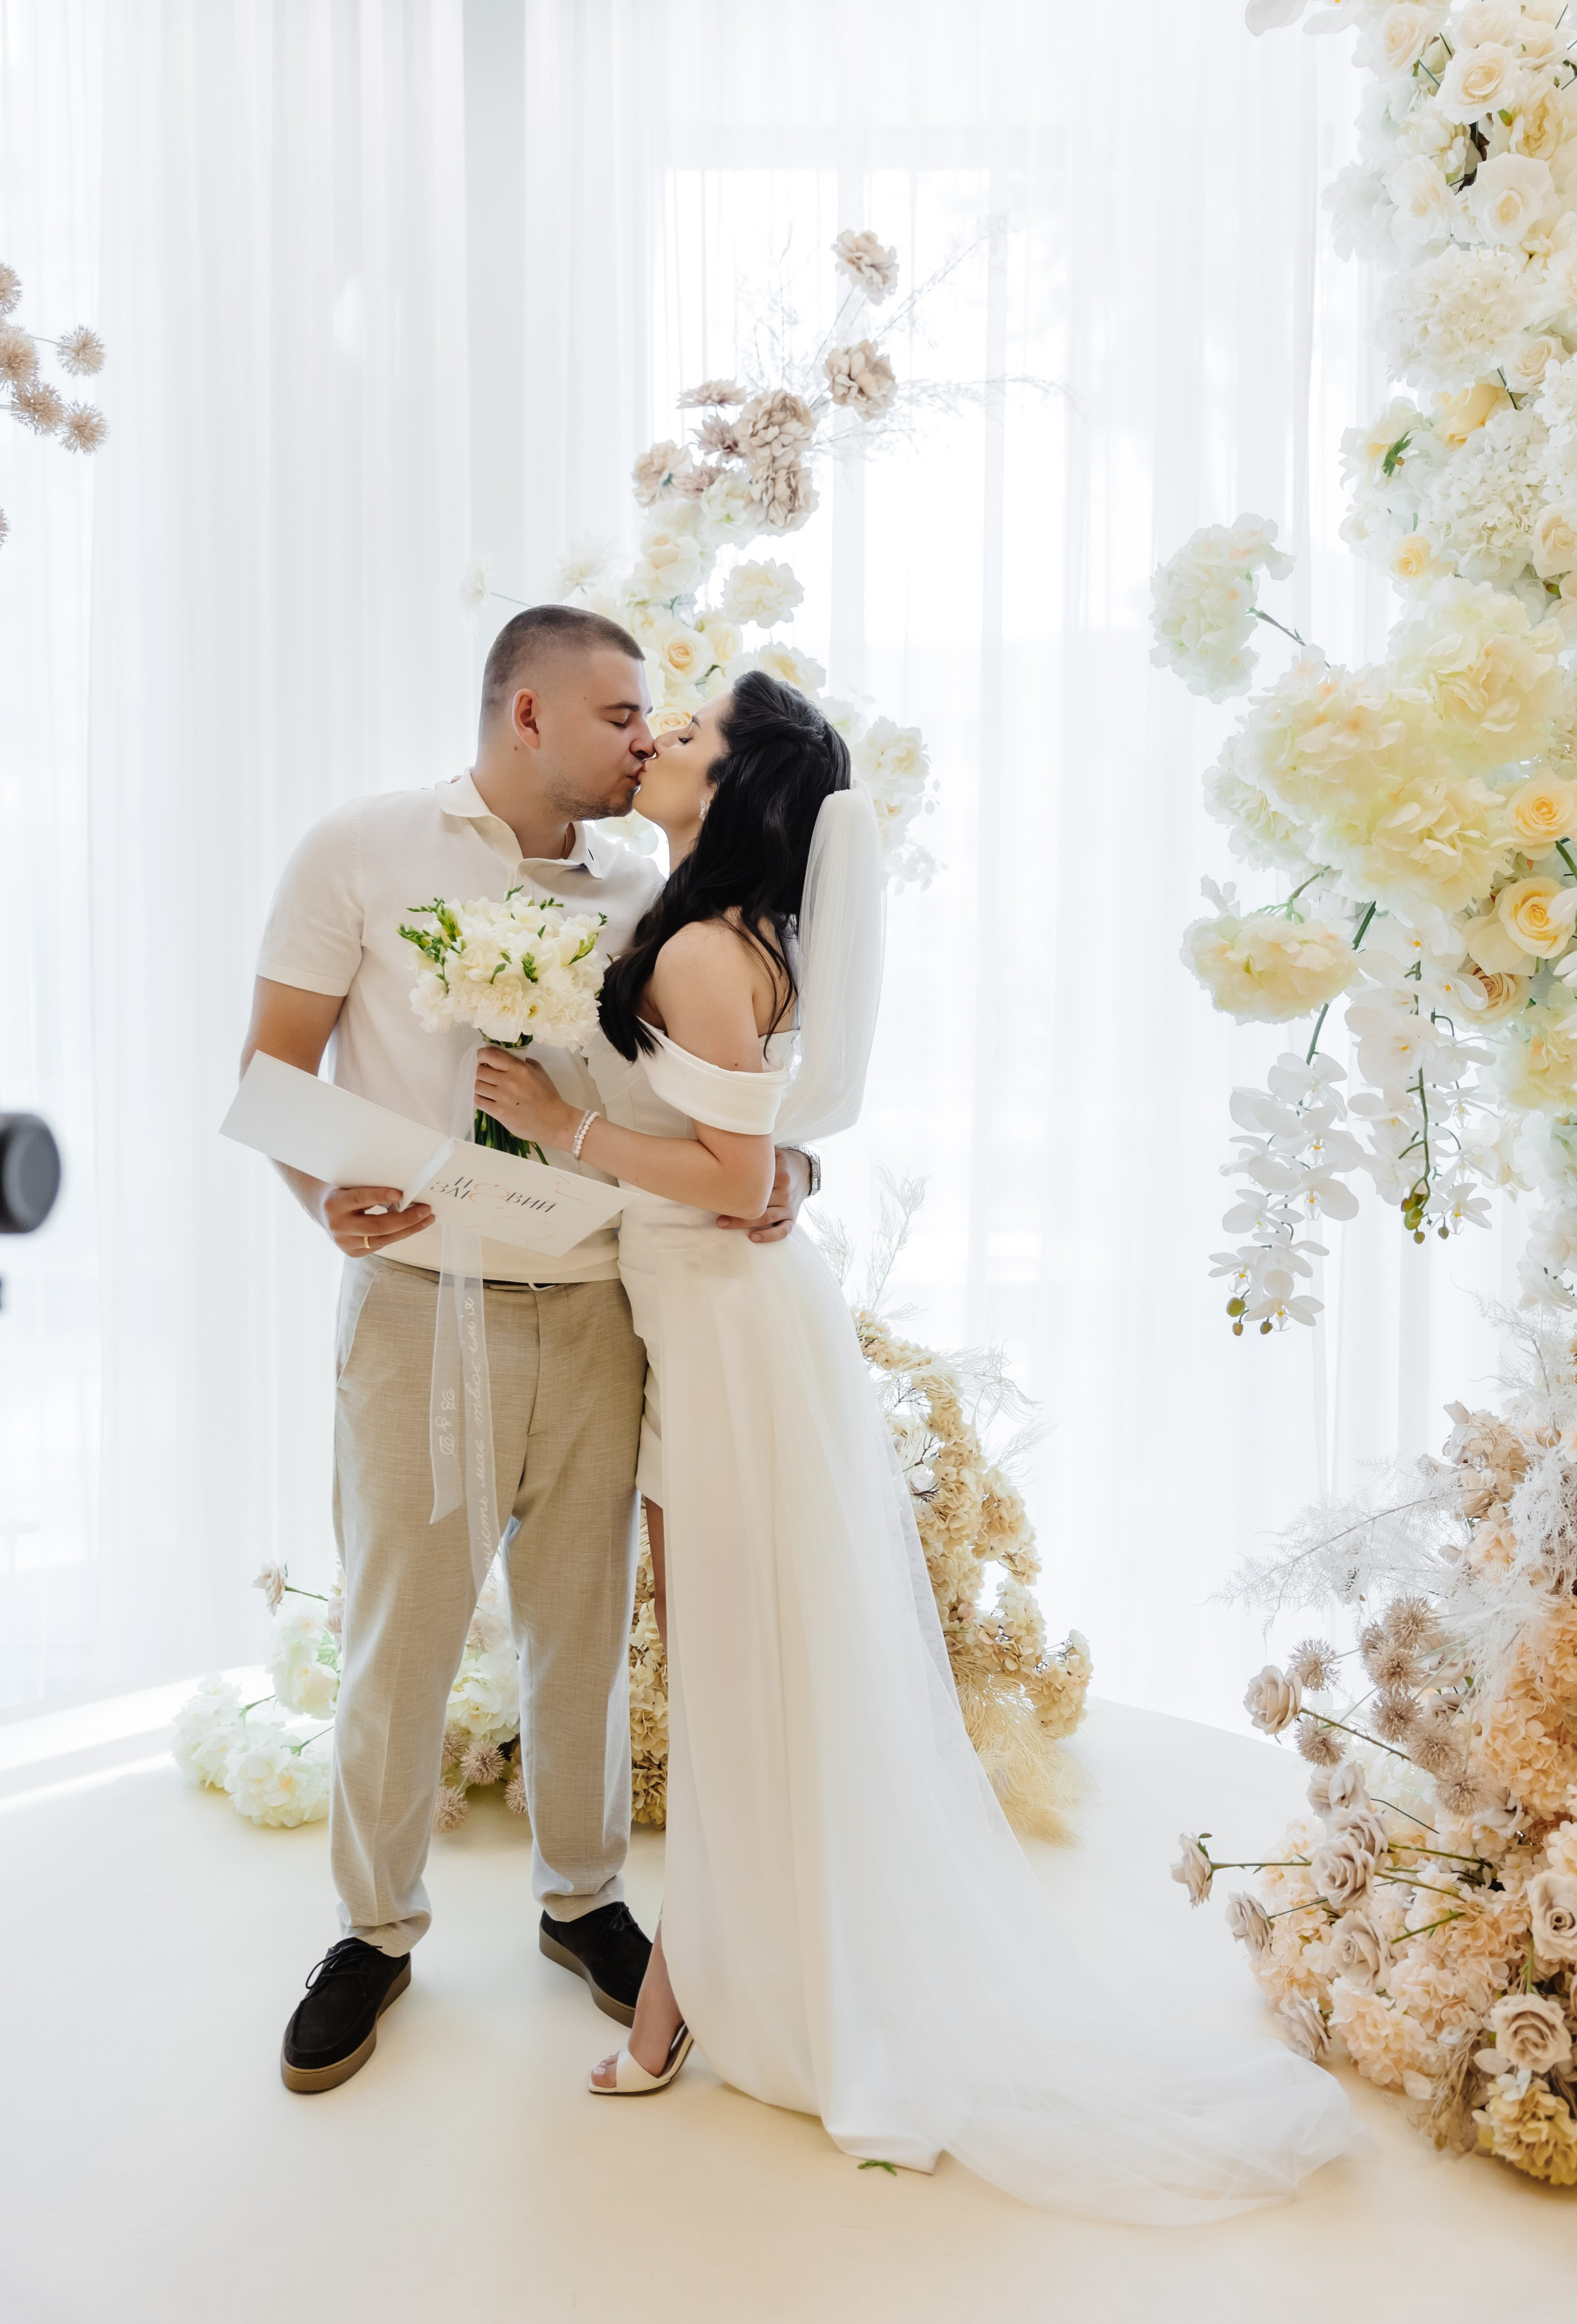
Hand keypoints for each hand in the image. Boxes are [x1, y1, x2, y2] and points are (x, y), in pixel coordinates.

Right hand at [317, 1184, 433, 1255]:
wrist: (322, 1211)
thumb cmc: (343, 1193)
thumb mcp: (350, 1185)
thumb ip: (369, 1189)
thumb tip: (403, 1191)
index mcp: (334, 1204)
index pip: (360, 1199)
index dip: (380, 1196)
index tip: (399, 1193)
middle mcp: (337, 1225)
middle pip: (376, 1226)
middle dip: (405, 1219)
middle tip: (425, 1210)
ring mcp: (344, 1242)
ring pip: (382, 1239)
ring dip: (408, 1230)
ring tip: (426, 1219)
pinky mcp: (352, 1253)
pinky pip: (379, 1245)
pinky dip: (397, 1235)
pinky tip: (411, 1227)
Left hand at [473, 1048, 573, 1148]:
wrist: (553, 1121)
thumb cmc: (547, 1095)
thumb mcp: (538, 1070)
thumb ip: (520, 1061)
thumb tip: (502, 1057)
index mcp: (519, 1068)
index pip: (489, 1054)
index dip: (482, 1054)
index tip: (483, 1058)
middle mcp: (508, 1081)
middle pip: (480, 1070)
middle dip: (481, 1070)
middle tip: (487, 1074)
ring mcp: (502, 1098)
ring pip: (477, 1085)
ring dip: (481, 1084)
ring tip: (488, 1086)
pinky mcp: (498, 1113)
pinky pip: (478, 1101)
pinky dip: (480, 1097)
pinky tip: (487, 1097)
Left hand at [716, 1147, 810, 1242]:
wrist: (804, 1172)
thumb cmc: (781, 1162)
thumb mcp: (773, 1152)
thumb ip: (757, 1151)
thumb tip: (732, 1148)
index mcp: (780, 1175)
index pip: (757, 1186)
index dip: (737, 1190)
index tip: (718, 1194)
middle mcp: (786, 1192)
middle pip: (759, 1204)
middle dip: (736, 1210)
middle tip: (715, 1214)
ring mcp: (789, 1206)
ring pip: (766, 1218)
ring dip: (744, 1223)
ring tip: (724, 1224)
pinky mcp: (792, 1217)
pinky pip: (783, 1230)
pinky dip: (769, 1236)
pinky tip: (754, 1238)